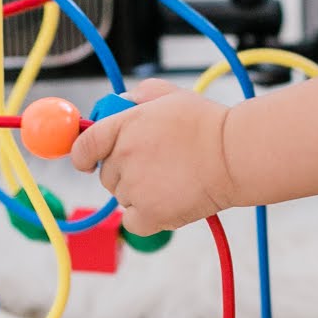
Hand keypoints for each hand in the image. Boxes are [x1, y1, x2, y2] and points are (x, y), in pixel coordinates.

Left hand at [70, 80, 237, 234]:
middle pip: (105, 175)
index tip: (87, 161)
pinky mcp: (150, 215)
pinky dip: (145, 217)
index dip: (82, 155)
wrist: (235, 155)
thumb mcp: (170, 96)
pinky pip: (132, 221)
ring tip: (172, 180)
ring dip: (139, 193)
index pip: (83, 145)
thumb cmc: (208, 124)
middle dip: (124, 172)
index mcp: (123, 126)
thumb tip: (120, 104)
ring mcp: (135, 188)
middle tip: (155, 166)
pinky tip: (167, 202)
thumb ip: (139, 97)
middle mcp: (123, 157)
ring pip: (122, 197)